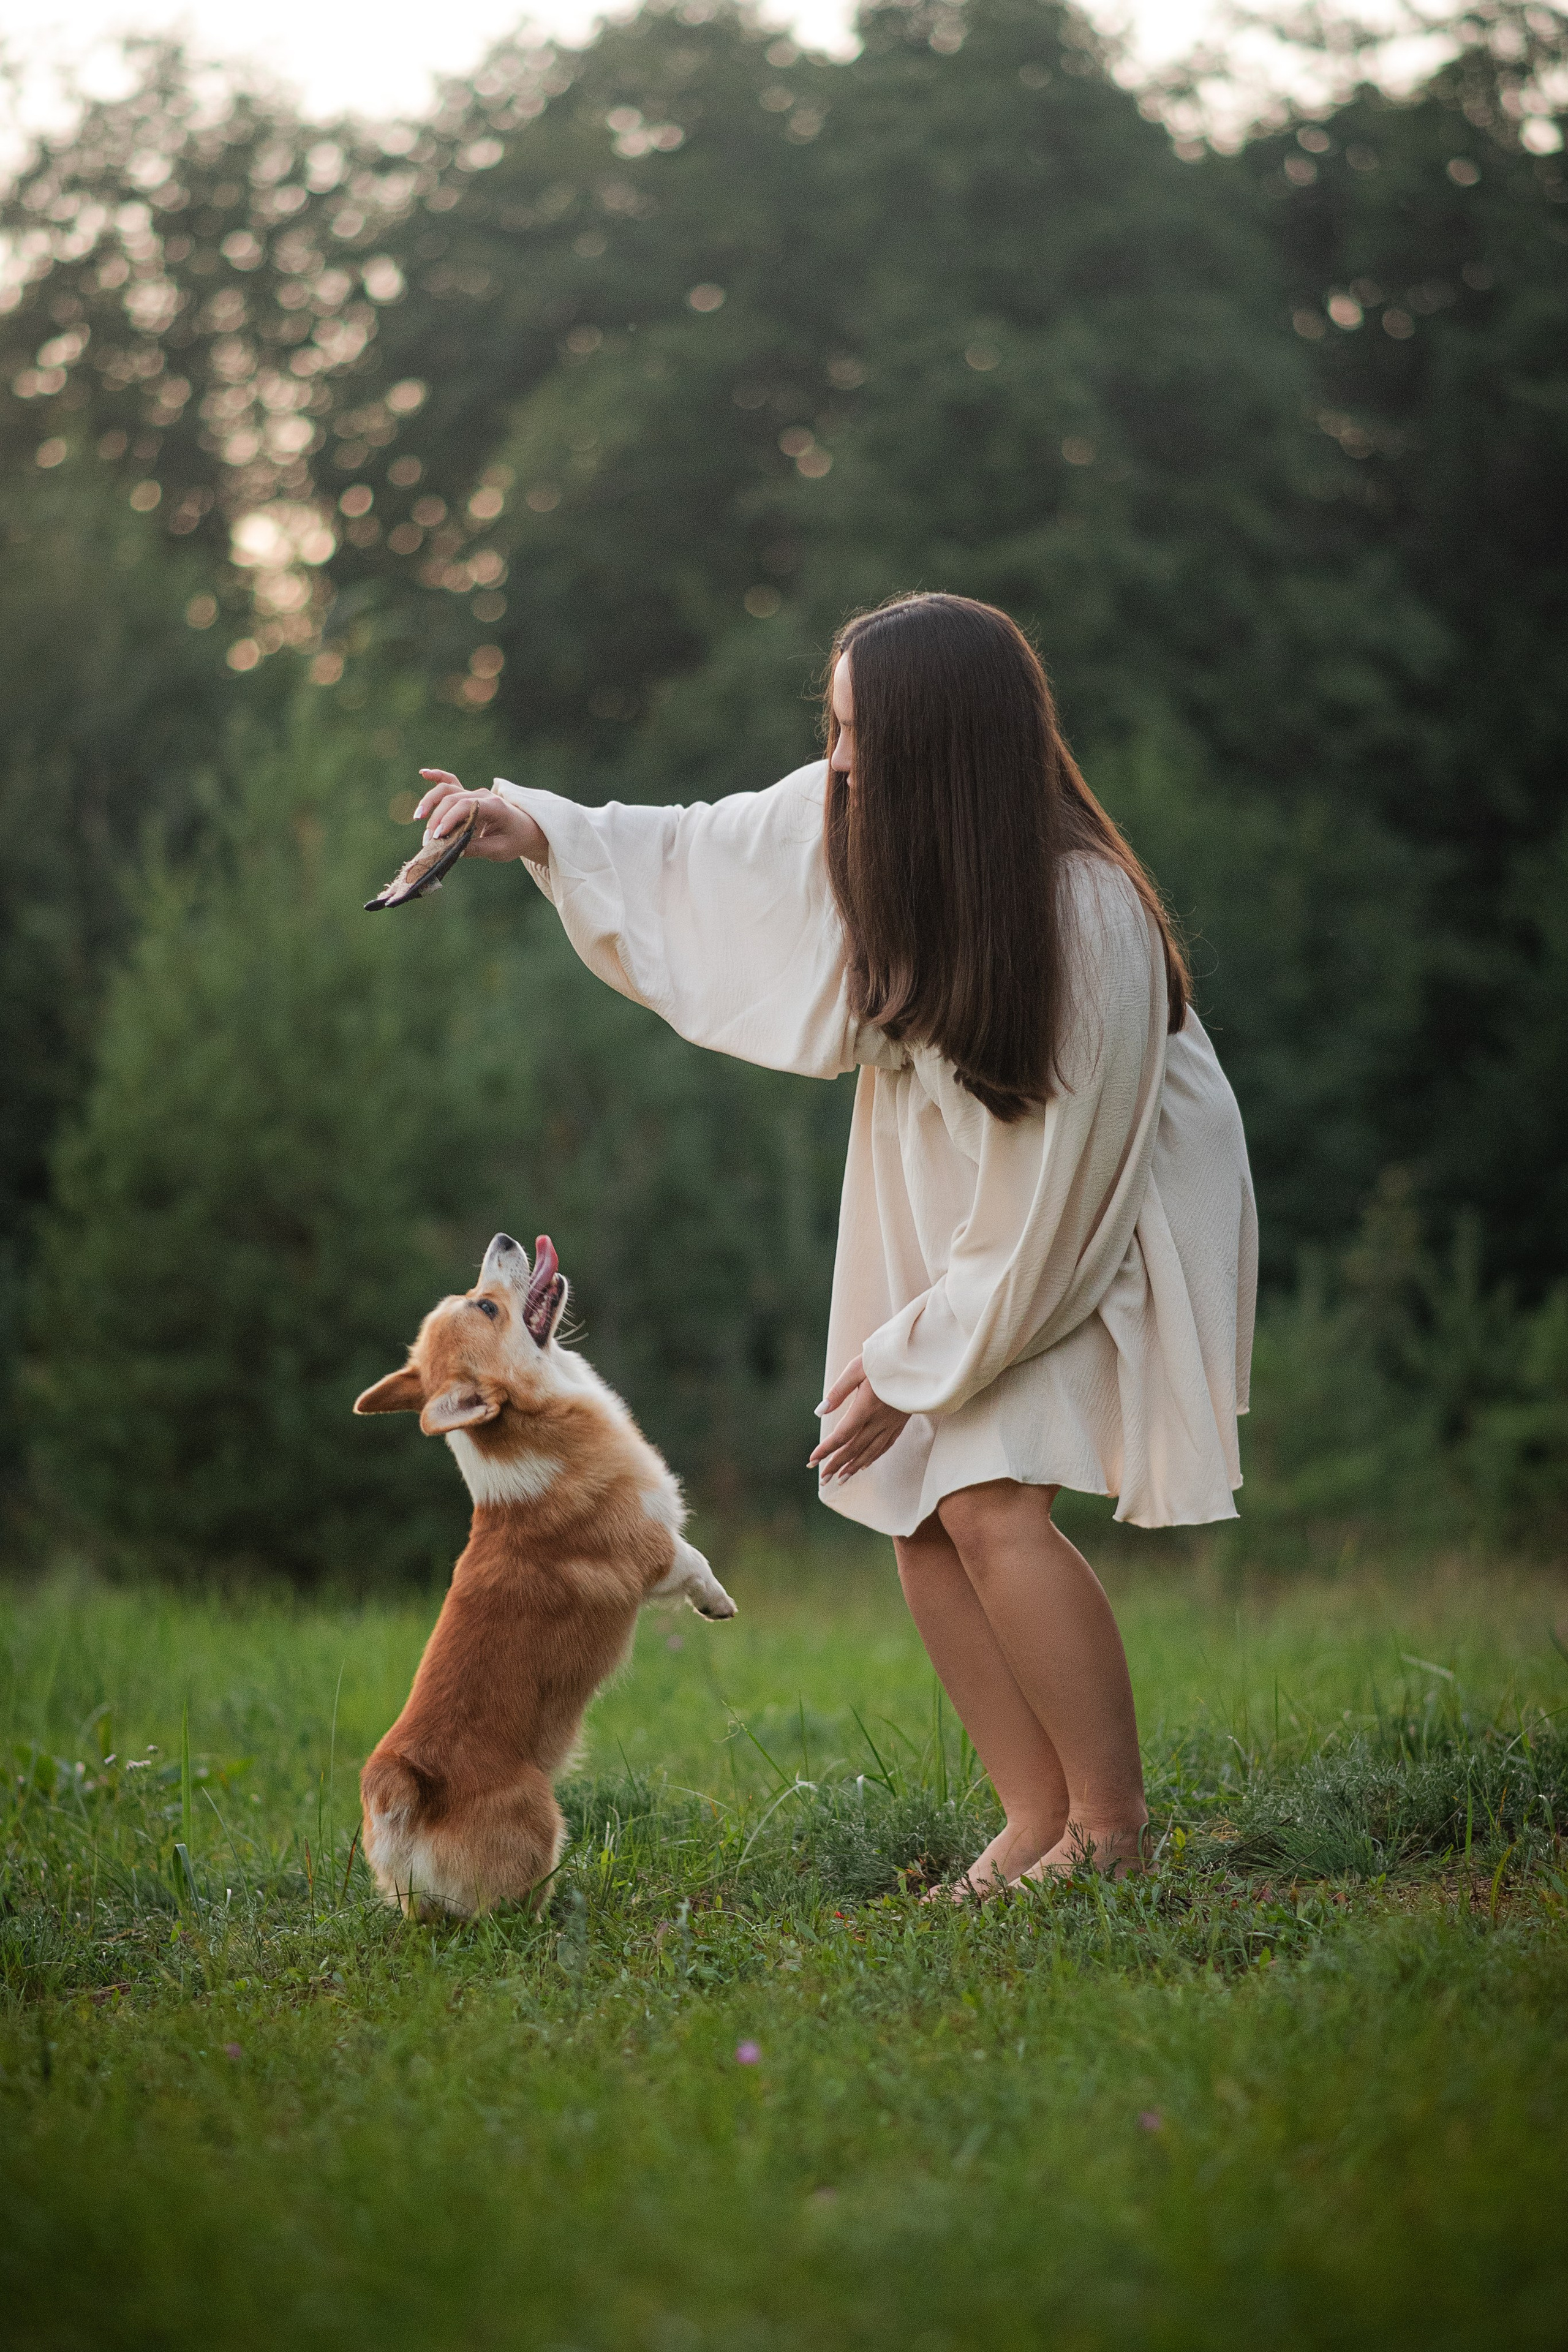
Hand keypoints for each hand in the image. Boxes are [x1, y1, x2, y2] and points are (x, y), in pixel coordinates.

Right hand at [412, 770, 547, 864]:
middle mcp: (481, 795)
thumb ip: (478, 849)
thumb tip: (454, 850)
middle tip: (428, 841)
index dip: (449, 820)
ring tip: (418, 817)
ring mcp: (473, 794)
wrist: (527, 828)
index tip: (438, 836)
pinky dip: (437, 777)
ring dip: (430, 801)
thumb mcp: (501, 849)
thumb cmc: (515, 838)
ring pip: (447, 789)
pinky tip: (423, 773)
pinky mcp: (467, 797)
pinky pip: (450, 782)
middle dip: (437, 819)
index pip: (466, 806)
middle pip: (452, 799)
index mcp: (494, 805)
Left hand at [808, 1354, 909, 1483]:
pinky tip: (865, 1464)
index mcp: (866, 1407)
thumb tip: (820, 1411)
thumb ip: (838, 1391)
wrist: (920, 1358)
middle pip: (854, 1448)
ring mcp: (891, 1423)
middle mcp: (879, 1420)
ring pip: (870, 1451)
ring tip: (840, 1479)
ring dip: (853, 1466)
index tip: (812, 1460)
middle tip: (822, 1479)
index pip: (841, 1435)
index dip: (825, 1449)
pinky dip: (873, 1457)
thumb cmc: (885, 1358)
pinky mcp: (900, 1422)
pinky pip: (885, 1445)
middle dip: (836, 1465)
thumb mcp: (857, 1368)